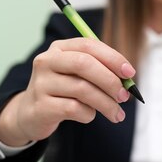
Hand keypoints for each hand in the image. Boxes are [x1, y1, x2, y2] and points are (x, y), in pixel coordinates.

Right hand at [0, 38, 134, 145]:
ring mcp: (41, 83)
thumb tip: (129, 79)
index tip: (130, 73)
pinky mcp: (41, 106)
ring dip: (106, 103)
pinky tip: (90, 116)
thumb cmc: (64, 91)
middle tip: (125, 96)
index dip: (113, 58)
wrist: (31, 113)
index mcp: (59, 48)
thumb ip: (102, 71)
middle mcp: (47, 61)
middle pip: (84, 64)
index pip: (89, 46)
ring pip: (82, 89)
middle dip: (110, 81)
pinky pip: (74, 109)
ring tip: (116, 113)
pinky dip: (89, 114)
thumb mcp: (79, 75)